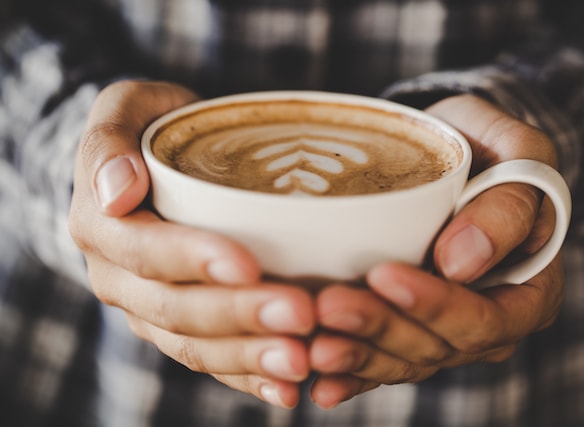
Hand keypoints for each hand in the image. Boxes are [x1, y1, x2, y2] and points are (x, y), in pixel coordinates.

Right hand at [68, 80, 314, 407]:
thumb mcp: (127, 108)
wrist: (156, 167)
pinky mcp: (178, 330)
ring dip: (250, 357)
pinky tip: (288, 390)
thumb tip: (117, 191)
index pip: (144, 250)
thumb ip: (109, 140)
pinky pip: (210, 363)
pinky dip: (247, 379)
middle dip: (239, 315)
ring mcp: (148, 311)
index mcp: (102, 226)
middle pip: (176, 308)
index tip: (248, 262)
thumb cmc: (153, 128)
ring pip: (193, 346)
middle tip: (301, 316)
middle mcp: (119, 279)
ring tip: (303, 360)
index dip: (193, 259)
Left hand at [308, 94, 564, 407]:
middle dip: (380, 329)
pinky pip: (378, 363)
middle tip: (328, 305)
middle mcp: (485, 324)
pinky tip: (318, 382)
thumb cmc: (490, 146)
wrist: (451, 152)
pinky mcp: (404, 329)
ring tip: (312, 345)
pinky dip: (348, 375)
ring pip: (400, 361)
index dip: (435, 305)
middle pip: (435, 347)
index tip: (385, 275)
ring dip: (355, 355)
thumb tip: (462, 263)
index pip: (485, 318)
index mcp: (527, 293)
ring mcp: (441, 331)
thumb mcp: (519, 153)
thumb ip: (507, 206)